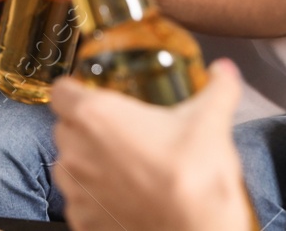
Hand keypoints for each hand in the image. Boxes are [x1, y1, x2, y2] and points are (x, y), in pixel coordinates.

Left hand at [51, 60, 251, 230]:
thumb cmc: (194, 178)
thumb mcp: (210, 122)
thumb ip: (217, 88)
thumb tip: (224, 70)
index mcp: (96, 116)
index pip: (61, 91)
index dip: (76, 90)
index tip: (93, 93)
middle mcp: (76, 152)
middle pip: (65, 127)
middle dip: (86, 127)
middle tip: (121, 131)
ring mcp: (77, 191)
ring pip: (69, 165)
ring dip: (89, 163)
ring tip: (125, 166)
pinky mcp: (83, 221)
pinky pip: (79, 201)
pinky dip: (96, 198)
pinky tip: (126, 196)